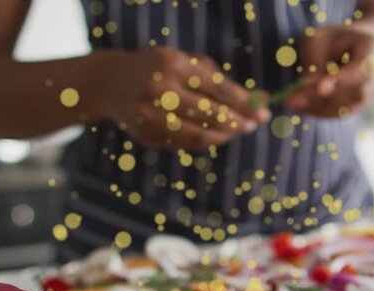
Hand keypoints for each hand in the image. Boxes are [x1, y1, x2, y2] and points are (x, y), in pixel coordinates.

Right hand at [91, 47, 270, 150]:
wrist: (110, 83)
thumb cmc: (159, 69)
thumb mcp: (185, 62)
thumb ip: (219, 79)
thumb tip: (260, 100)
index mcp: (172, 64)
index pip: (217, 87)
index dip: (244, 103)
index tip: (263, 112)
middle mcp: (159, 89)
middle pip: (210, 113)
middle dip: (238, 122)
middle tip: (254, 125)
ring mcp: (150, 115)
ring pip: (199, 134)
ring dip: (224, 136)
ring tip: (237, 131)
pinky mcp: (146, 135)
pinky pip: (185, 143)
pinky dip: (206, 142)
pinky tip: (217, 136)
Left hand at [285, 26, 373, 117]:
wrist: (358, 47)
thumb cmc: (336, 39)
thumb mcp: (321, 39)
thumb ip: (315, 60)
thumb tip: (307, 86)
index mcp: (373, 51)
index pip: (363, 69)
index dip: (344, 80)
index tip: (322, 87)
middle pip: (354, 93)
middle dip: (323, 97)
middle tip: (294, 99)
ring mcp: (369, 96)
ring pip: (345, 108)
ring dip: (317, 107)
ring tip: (291, 102)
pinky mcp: (356, 107)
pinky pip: (338, 113)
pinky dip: (317, 111)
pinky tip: (297, 106)